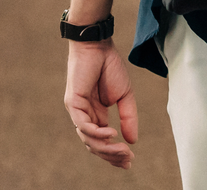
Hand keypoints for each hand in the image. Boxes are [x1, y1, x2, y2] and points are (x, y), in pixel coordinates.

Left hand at [64, 39, 138, 168]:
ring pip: (88, 139)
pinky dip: (96, 132)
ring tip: (122, 150)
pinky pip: (83, 125)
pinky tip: (111, 133)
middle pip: (95, 145)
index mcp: (96, 115)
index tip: (130, 160)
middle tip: (127, 159)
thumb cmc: (110, 66)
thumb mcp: (125, 95)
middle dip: (112, 155)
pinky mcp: (73, 103)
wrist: (98, 45)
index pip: (103, 142)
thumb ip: (128, 117)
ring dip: (106, 147)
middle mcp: (85, 116)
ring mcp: (77, 111)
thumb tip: (133, 141)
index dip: (115, 154)